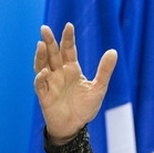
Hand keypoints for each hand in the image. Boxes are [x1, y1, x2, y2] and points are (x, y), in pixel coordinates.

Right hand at [33, 23, 116, 144]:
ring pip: (42, 65)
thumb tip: (113, 51)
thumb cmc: (85, 107)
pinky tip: (44, 72)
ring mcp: (50, 83)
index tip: (69, 25)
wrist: (75, 126)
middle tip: (45, 28)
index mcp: (72, 70)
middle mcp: (59, 73)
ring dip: (40, 55)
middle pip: (53, 54)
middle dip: (49, 41)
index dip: (68, 38)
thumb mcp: (99, 87)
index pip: (68, 50)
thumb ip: (105, 70)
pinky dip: (41, 78)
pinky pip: (40, 84)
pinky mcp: (44, 95)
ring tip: (41, 44)